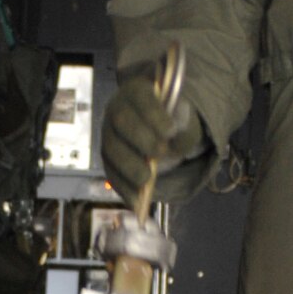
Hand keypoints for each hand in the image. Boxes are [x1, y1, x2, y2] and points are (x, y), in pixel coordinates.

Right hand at [100, 73, 201, 207]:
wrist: (159, 133)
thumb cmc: (172, 120)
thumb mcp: (184, 117)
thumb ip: (183, 120)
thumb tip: (178, 122)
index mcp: (136, 92)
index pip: (141, 98)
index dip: (153, 114)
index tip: (170, 130)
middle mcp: (117, 110)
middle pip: (121, 121)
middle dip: (140, 138)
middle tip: (161, 152)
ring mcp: (109, 135)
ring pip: (111, 149)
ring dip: (128, 165)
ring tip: (147, 179)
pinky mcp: (108, 160)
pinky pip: (111, 173)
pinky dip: (123, 188)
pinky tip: (137, 201)